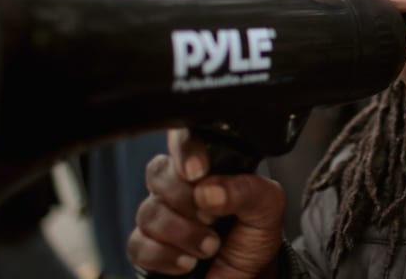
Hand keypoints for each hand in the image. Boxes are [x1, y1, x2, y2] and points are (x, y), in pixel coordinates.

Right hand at [128, 129, 285, 278]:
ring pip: (149, 211)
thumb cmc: (254, 235)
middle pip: (159, 174)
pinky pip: (138, 245)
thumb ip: (246, 190)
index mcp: (208, 166)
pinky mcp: (148, 248)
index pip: (185, 140)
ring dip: (182, 233)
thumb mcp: (267, 207)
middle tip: (213, 220)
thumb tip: (207, 190)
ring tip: (210, 247)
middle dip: (186, 200)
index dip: (185, 149)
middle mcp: (179, 187)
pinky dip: (165, 256)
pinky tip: (187, 263)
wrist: (250, 277)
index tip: (198, 171)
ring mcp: (161, 216)